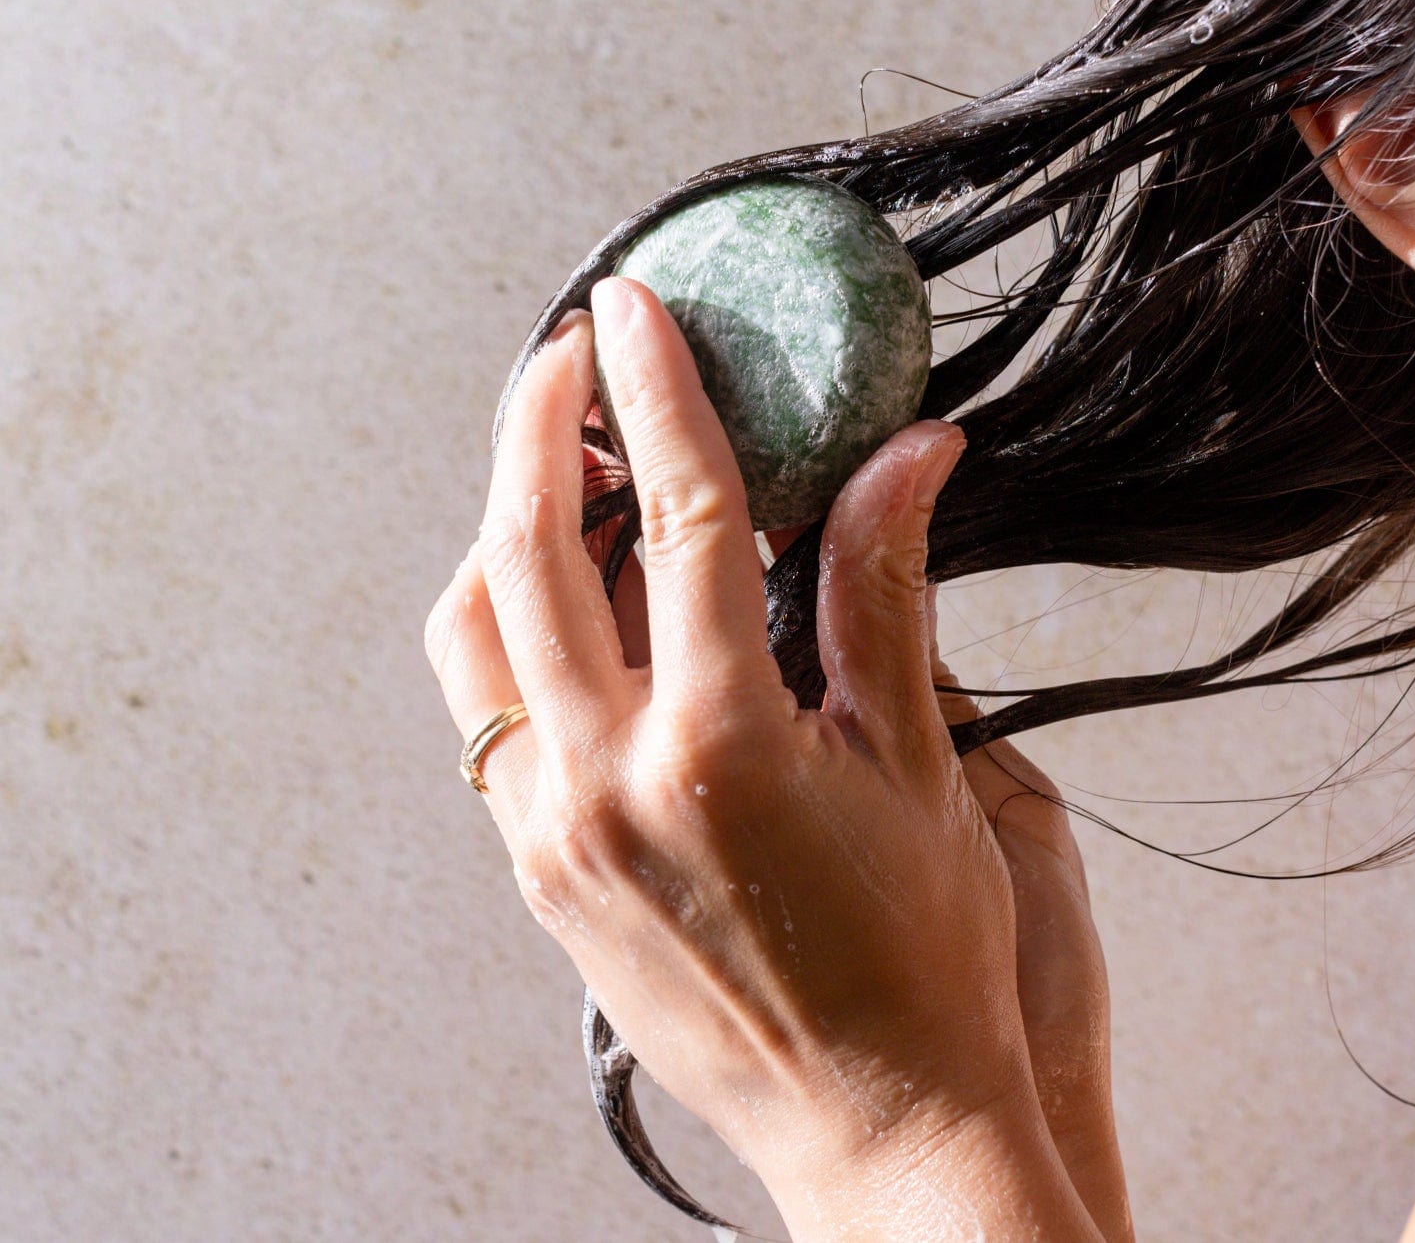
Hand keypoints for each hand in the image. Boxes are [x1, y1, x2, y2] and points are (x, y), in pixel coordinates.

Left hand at [424, 276, 1129, 1241]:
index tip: (634, 304)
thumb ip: (886, 590)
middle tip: (568, 352)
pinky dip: (507, 623)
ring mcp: (553, 831)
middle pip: (532, 546)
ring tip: (567, 467)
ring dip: (505, 523)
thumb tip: (908, 452)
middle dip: (540, 421)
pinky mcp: (536, 870)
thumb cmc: (921, 960)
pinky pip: (484, 710)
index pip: (676, 512)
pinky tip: (569, 595)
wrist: (877, 1129)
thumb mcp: (920, 763)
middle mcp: (608, 780)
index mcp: (721, 742)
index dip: (659, 388)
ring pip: (474, 628)